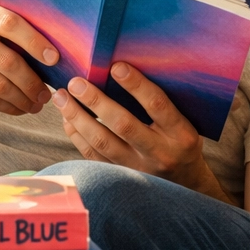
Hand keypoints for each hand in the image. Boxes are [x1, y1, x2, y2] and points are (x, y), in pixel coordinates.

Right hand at [0, 0, 57, 114]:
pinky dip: (8, 106)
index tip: (54, 59)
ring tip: (37, 104)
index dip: (34, 42)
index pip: (10, 23)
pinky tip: (19, 108)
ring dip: (23, 98)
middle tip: (47, 94)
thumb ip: (13, 31)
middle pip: (8, 60)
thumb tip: (56, 53)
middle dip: (32, 81)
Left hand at [52, 62, 209, 188]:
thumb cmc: (182, 142)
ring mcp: (139, 168)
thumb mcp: (187, 123)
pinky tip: (67, 119)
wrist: (186, 183)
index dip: (136, 85)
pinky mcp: (123, 177)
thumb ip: (163, 104)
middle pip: (123, 125)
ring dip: (78, 118)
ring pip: (102, 142)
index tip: (116, 66)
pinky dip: (77, 136)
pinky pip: (94, 156)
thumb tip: (125, 70)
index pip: (156, 105)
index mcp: (181, 134)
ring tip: (62, 98)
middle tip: (76, 82)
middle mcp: (160, 152)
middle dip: (96, 101)